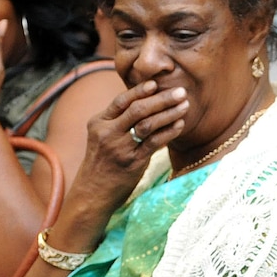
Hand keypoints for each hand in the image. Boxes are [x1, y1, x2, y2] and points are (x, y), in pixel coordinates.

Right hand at [61, 81, 190, 240]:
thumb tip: (142, 100)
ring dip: (169, 113)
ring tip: (184, 105)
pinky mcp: (132, 163)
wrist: (92, 193)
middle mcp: (107, 133)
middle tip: (180, 91)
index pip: (121, 101)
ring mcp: (120, 148)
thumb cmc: (101, 163)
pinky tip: (180, 124)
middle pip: (137, 110)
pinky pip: (154, 143)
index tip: (156, 83)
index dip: (139, 90)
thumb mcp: (100, 137)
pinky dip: (169, 132)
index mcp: (98, 123)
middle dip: (161, 99)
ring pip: (148, 124)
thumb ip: (116, 120)